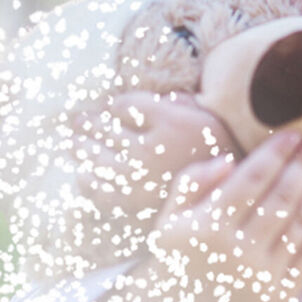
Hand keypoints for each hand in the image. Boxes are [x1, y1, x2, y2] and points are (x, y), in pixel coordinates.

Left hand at [67, 90, 234, 231]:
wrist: (231, 194)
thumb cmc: (221, 150)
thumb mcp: (205, 116)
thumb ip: (180, 102)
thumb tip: (158, 100)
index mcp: (164, 120)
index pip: (124, 106)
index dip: (115, 106)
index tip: (110, 107)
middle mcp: (146, 147)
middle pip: (105, 128)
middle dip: (88, 123)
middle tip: (75, 121)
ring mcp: (137, 176)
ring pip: (96, 156)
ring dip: (80, 147)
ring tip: (71, 143)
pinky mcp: (133, 201)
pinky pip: (101, 189)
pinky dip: (88, 181)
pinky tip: (82, 176)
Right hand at [140, 131, 301, 301]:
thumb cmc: (178, 255)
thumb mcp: (170, 217)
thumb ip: (192, 182)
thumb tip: (229, 161)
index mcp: (209, 227)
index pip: (251, 181)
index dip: (274, 155)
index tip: (293, 135)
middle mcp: (237, 252)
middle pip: (280, 199)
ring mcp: (262, 276)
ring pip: (298, 225)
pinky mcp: (280, 296)